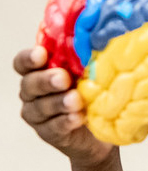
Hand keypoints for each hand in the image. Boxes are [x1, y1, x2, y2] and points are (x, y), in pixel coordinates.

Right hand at [14, 46, 112, 166]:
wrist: (101, 131)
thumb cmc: (93, 95)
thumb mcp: (90, 74)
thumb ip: (85, 59)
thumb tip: (96, 37)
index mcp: (39, 72)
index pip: (23, 63)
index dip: (29, 58)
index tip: (42, 54)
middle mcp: (33, 92)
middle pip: (30, 84)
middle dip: (46, 80)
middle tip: (63, 78)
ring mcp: (38, 114)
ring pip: (41, 107)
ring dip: (58, 102)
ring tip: (75, 100)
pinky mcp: (49, 133)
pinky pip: (52, 127)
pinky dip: (65, 121)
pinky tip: (78, 117)